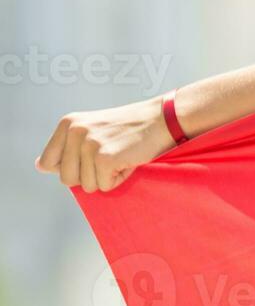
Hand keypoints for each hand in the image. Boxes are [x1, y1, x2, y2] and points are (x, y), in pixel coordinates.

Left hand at [35, 96, 177, 192]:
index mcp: (68, 124)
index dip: (72, 167)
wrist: (163, 118)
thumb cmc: (131, 128)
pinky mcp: (104, 158)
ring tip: (121, 156)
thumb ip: (66, 146)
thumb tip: (40, 166)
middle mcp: (74, 131)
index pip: (48, 163)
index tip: (92, 156)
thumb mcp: (92, 129)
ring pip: (86, 185)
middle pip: (66, 179)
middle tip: (110, 156)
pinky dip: (119, 179)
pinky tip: (129, 161)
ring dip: (106, 177)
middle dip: (89, 175)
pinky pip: (104, 186)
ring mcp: (89, 144)